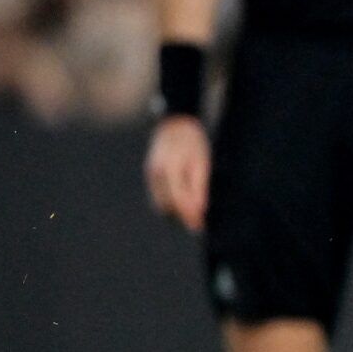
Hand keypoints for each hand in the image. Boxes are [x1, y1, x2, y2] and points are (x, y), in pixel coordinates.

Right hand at [145, 115, 210, 231]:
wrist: (175, 124)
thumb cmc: (193, 143)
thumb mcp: (202, 163)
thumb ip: (199, 187)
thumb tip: (199, 211)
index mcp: (169, 169)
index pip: (178, 201)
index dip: (189, 216)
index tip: (200, 227)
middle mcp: (156, 174)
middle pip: (166, 207)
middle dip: (182, 217)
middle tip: (199, 224)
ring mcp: (150, 175)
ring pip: (160, 204)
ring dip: (175, 212)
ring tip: (193, 215)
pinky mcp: (150, 176)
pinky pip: (157, 197)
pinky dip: (169, 204)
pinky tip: (183, 204)